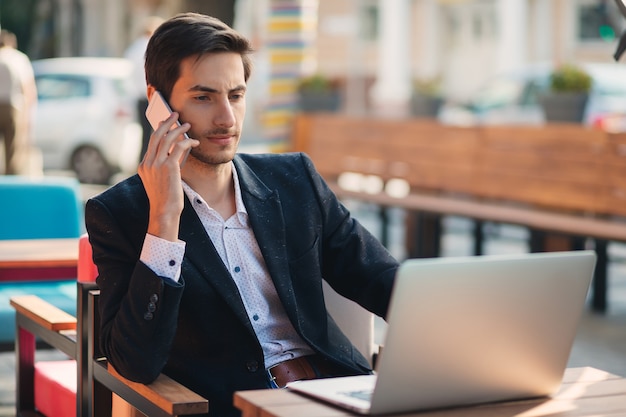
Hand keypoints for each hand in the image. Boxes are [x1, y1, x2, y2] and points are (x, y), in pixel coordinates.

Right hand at [138, 112, 198, 240]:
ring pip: (166, 138)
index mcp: (144, 166)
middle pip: (156, 135)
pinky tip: (195, 142)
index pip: (152, 143)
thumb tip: (181, 150)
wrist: (164, 212)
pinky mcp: (168, 167)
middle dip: (166, 122)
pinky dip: (187, 142)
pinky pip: (178, 148)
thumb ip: (168, 165)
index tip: (166, 123)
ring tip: (187, 124)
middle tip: (175, 114)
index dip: (160, 130)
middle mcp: (148, 163)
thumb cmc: (167, 200)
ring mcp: (156, 164)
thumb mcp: (163, 181)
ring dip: (178, 129)